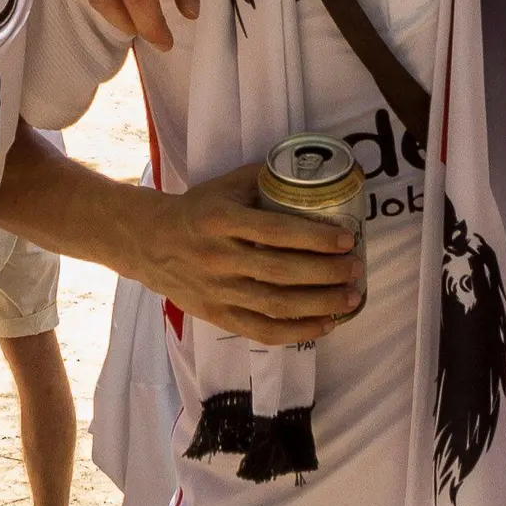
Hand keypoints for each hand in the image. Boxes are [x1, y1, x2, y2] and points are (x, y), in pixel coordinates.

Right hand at [120, 163, 363, 343]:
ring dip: (320, 304)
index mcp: (221, 221)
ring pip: (276, 305)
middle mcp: (219, 258)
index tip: (346, 240)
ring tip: (351, 298)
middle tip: (356, 269)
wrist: (148, 242)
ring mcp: (217, 291)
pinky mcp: (217, 315)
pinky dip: (296, 332)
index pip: (275, 232)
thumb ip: (264, 180)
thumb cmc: (196, 211)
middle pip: (281, 272)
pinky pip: (261, 330)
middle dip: (326, 273)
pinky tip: (324, 325)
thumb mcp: (224, 186)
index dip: (315, 238)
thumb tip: (316, 174)